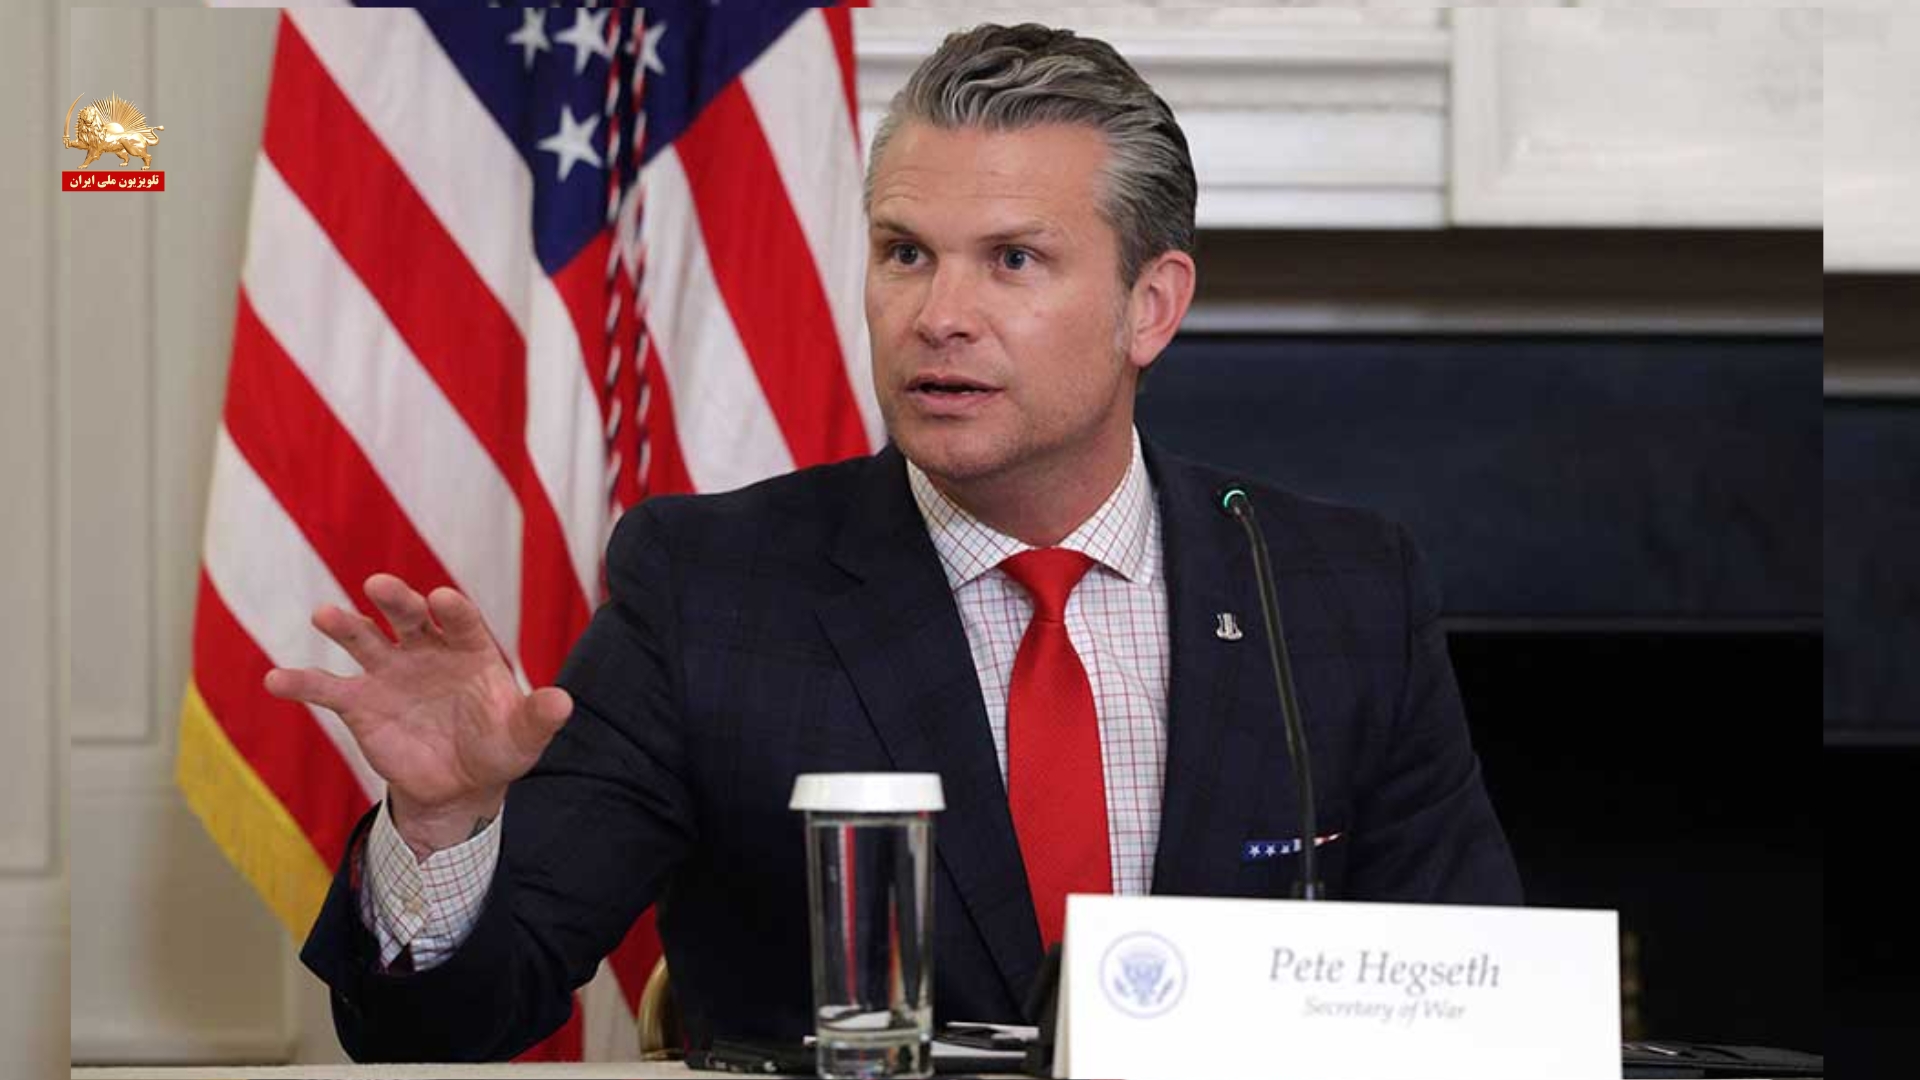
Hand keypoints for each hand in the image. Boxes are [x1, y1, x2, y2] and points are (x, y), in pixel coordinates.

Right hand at [263, 574, 572, 857]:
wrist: (460, 784)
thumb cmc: (498, 747)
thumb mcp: (523, 737)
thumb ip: (539, 717)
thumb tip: (564, 703)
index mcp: (469, 649)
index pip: (461, 620)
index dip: (453, 609)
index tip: (443, 598)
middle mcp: (426, 650)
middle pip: (409, 617)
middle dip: (396, 601)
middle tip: (380, 585)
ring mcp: (390, 673)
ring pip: (364, 640)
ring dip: (345, 625)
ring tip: (324, 614)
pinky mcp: (360, 703)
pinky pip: (326, 689)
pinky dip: (301, 683)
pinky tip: (275, 679)